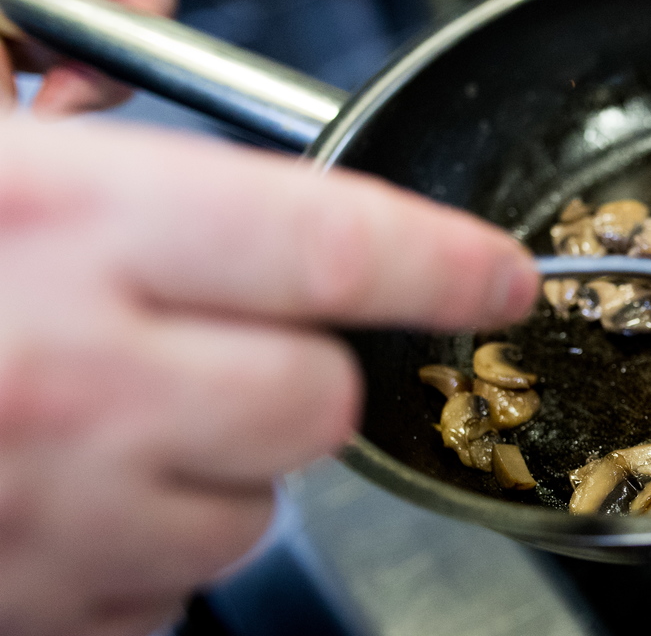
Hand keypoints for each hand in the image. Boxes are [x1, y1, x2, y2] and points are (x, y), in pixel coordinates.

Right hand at [0, 121, 539, 634]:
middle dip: (315, 376)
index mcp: (71, 221)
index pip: (336, 250)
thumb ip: (122, 162)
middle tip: (235, 344)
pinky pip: (163, 597)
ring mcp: (54, 508)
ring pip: (252, 519)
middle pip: (321, 403)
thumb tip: (230, 171)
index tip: (500, 278)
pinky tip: (78, 492)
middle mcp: (72, 373)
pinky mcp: (28, 608)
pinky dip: (148, 550)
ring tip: (121, 419)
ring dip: (226, 472)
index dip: (447, 267)